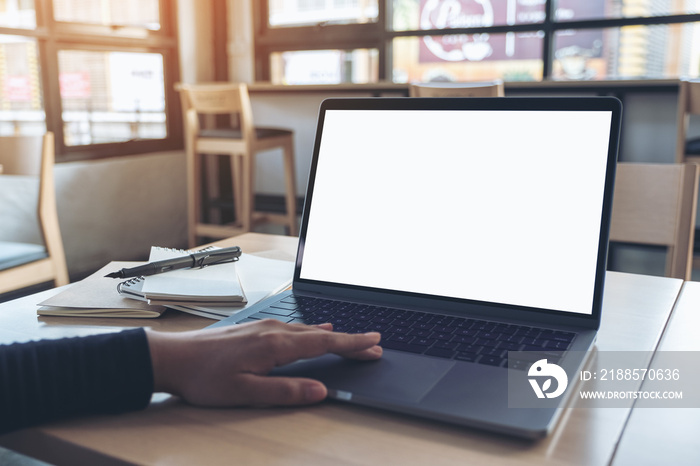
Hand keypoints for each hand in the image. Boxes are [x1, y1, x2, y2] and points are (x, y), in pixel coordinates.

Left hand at [146, 319, 381, 406]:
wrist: (174, 358)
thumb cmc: (205, 377)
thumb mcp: (246, 393)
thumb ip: (285, 392)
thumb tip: (320, 391)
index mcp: (276, 345)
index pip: (324, 344)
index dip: (352, 344)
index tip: (374, 344)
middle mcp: (273, 331)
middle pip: (322, 335)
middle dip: (350, 340)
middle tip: (374, 346)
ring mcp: (264, 327)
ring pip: (308, 330)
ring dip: (333, 336)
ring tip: (352, 340)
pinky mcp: (255, 329)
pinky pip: (294, 328)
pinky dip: (313, 331)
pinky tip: (316, 329)